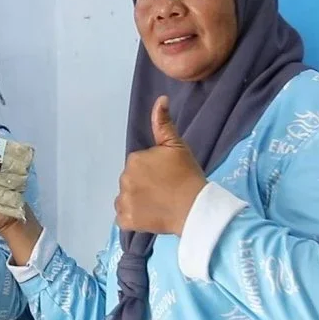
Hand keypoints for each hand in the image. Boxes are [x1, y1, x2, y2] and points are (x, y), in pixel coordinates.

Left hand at [115, 96, 206, 235]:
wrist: (195, 207)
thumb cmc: (187, 175)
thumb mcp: (177, 146)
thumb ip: (163, 124)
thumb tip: (160, 99)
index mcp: (134, 159)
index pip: (138, 165)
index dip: (152, 172)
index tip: (167, 177)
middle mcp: (124, 178)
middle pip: (131, 181)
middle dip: (143, 185)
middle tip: (164, 192)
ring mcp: (124, 200)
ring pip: (126, 199)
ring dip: (137, 201)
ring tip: (157, 205)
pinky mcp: (126, 220)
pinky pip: (123, 217)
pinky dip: (133, 218)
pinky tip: (148, 216)